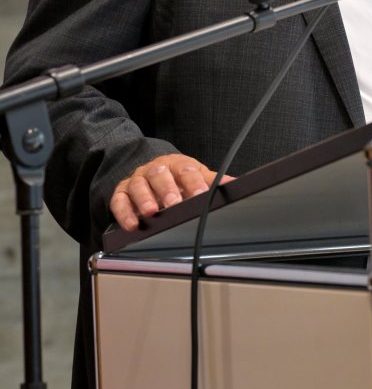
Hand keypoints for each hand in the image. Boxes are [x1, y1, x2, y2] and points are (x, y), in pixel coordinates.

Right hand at [110, 154, 232, 231]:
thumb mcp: (196, 176)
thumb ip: (212, 181)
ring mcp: (137, 180)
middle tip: (174, 203)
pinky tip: (132, 224)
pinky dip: (124, 213)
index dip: (194, 182)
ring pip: (138, 185)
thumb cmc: (177, 177)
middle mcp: (155, 169)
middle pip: (160, 174)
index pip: (186, 170)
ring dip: (144, 199)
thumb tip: (235, 185)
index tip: (201, 194)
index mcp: (177, 164)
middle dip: (167, 189)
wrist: (150, 171)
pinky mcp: (121, 192)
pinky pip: (119, 200)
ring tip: (152, 212)